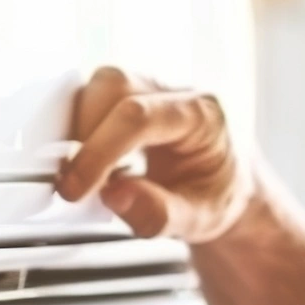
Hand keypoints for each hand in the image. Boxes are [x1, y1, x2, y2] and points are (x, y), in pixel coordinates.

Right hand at [55, 67, 257, 242]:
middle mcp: (177, 93)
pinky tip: (94, 161)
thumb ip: (159, 213)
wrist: (228, 186)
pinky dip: (83, 128)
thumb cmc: (218, 195)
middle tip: (78, 181)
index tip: (76, 187)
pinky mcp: (131, 96)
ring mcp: (152, 89)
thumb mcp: (200, 219)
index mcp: (202, 115)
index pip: (139, 117)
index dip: (99, 151)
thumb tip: (113, 196)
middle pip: (114, 85)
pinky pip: (96, 96)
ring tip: (90, 173)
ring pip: (100, 84)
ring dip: (81, 129)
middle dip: (85, 133)